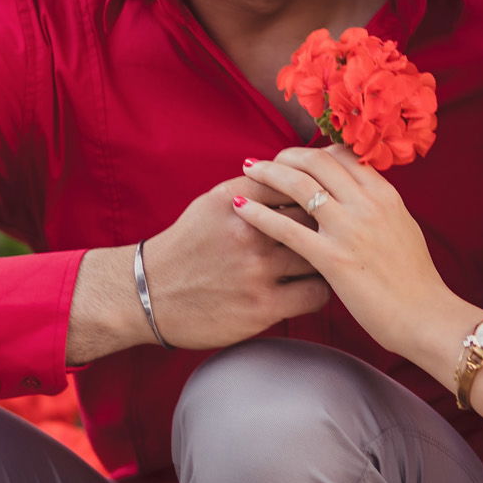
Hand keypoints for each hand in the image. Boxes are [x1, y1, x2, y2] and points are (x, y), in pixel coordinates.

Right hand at [135, 174, 330, 350]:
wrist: (148, 295)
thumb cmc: (187, 248)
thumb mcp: (212, 205)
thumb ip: (253, 189)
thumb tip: (295, 177)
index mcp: (236, 198)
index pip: (295, 183)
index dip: (314, 194)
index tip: (321, 203)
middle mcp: (248, 230)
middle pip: (313, 217)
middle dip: (325, 224)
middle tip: (333, 233)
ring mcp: (257, 269)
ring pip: (320, 255)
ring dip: (327, 258)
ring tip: (327, 260)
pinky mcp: (263, 306)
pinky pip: (316, 294)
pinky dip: (321, 289)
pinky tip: (313, 286)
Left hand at [233, 145, 471, 358]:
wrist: (427, 317)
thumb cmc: (416, 282)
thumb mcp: (403, 230)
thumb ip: (379, 209)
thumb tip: (361, 197)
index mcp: (385, 195)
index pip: (344, 157)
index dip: (314, 152)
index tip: (296, 157)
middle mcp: (367, 204)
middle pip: (317, 161)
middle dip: (286, 156)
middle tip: (266, 161)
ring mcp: (349, 229)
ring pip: (299, 185)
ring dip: (268, 173)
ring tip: (249, 169)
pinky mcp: (333, 258)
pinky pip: (287, 228)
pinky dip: (260, 213)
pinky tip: (241, 208)